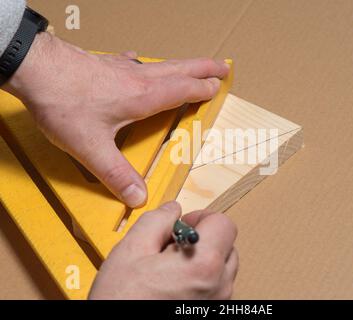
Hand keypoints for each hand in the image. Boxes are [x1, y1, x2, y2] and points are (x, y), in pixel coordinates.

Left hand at [4, 32, 228, 207]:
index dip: (202, 89)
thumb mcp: (90, 147)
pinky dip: (143, 64)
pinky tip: (138, 62)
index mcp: (142, 97)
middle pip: (179, 70)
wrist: (35, 69)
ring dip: (182, 65)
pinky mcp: (105, 64)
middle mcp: (137, 79)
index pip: (182, 91)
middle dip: (203, 69)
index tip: (218, 88)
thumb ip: (116, 174)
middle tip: (222, 66)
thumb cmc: (63, 103)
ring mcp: (121, 68)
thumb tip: (138, 197)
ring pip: (161, 64)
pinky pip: (133, 63)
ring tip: (193, 66)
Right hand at [88, 201, 237, 299]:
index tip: (181, 226)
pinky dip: (201, 279)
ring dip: (202, 260)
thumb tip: (173, 209)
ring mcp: (218, 303)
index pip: (224, 223)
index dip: (201, 218)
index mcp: (204, 264)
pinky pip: (216, 287)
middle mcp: (219, 286)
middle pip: (227, 245)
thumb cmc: (122, 299)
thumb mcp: (131, 250)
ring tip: (170, 269)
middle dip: (202, 239)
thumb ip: (157, 221)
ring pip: (222, 267)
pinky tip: (174, 286)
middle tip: (171, 248)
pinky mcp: (213, 313)